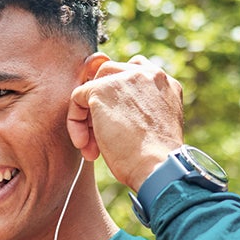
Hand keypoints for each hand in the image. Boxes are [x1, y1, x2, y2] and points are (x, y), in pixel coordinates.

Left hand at [67, 55, 185, 191]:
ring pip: (93, 87)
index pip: (133, 72)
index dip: (118, 95)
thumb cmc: (155, 159)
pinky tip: (83, 145)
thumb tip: (112, 109)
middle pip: (110, 75)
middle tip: (101, 137)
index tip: (115, 122)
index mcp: (165, 82)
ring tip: (92, 146)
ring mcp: (125, 78)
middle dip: (101, 105)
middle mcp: (148, 74)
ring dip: (88, 117)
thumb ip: (140, 108)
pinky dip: (75, 122)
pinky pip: (77, 98)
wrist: (157, 166)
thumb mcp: (154, 125)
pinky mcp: (102, 89)